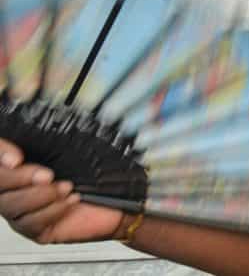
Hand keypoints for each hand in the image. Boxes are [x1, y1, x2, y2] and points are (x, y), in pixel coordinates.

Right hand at [0, 139, 124, 243]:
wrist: (117, 199)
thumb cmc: (95, 171)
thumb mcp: (77, 148)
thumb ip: (49, 141)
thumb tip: (30, 139)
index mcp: (19, 163)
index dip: (0, 153)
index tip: (17, 158)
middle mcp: (13, 186)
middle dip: (20, 179)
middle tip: (47, 175)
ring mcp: (20, 209)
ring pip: (11, 206)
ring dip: (41, 195)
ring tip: (66, 187)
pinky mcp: (33, 229)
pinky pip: (30, 223)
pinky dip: (52, 211)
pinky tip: (70, 201)